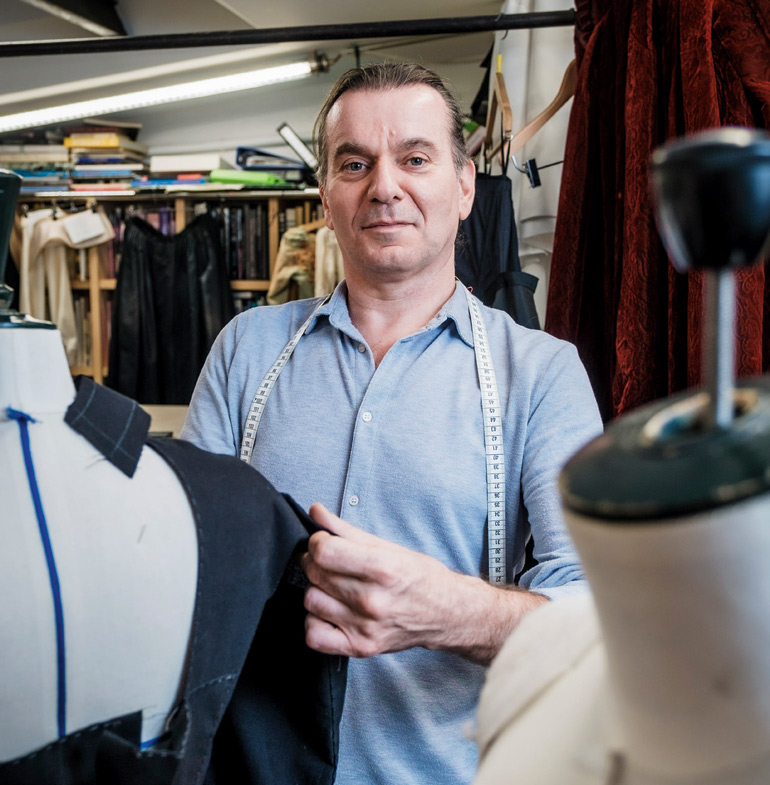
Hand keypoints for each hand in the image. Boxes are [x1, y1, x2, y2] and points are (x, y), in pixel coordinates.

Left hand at [301, 503, 547, 663]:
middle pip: (316, 574)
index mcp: (383, 569)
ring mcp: (366, 627)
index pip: (325, 552)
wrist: (447, 614)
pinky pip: (315, 636)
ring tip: (334, 585)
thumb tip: (316, 511)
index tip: (323, 541)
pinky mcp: (361, 647)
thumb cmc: (420, 578)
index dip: (318, 542)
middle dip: (316, 561)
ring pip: (311, 601)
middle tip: (330, 560)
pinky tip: (330, 611)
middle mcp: (373, 600)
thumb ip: (346, 529)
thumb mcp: (388, 546)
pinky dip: (315, 622)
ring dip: (318, 589)